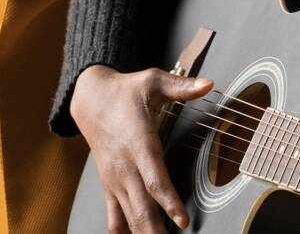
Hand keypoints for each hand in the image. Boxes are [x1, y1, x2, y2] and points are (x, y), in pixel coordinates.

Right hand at [70, 64, 213, 232]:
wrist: (90, 99)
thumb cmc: (126, 90)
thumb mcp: (153, 81)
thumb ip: (181, 86)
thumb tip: (208, 84)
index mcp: (139, 143)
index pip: (155, 179)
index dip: (169, 202)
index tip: (183, 221)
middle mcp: (125, 166)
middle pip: (141, 206)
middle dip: (156, 230)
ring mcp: (115, 178)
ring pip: (128, 215)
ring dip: (143, 233)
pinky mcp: (108, 183)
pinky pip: (113, 215)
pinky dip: (123, 230)